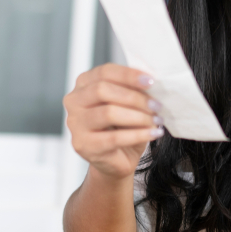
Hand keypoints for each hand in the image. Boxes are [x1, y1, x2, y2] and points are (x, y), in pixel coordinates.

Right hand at [63, 63, 164, 180]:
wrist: (116, 159)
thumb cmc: (122, 127)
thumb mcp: (127, 103)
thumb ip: (133, 89)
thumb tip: (150, 81)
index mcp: (83, 84)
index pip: (104, 72)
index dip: (129, 75)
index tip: (151, 81)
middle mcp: (74, 101)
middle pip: (102, 90)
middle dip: (134, 97)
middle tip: (156, 105)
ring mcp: (75, 124)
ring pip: (108, 113)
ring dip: (138, 116)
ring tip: (156, 120)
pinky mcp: (84, 145)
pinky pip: (114, 137)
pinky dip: (138, 134)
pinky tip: (153, 133)